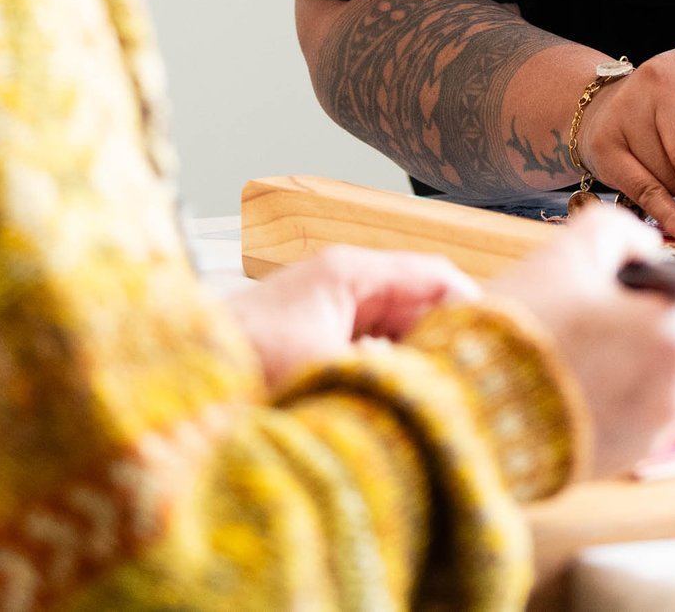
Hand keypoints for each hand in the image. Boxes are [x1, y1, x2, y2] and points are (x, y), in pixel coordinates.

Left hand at [224, 246, 479, 390]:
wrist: (180, 378)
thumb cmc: (242, 359)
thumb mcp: (327, 364)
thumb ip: (389, 369)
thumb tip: (435, 387)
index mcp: (352, 271)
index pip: (437, 276)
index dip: (473, 309)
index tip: (495, 350)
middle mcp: (347, 284)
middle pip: (423, 306)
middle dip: (446, 345)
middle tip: (467, 387)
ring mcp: (333, 313)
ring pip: (400, 333)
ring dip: (416, 365)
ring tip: (433, 399)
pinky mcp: (319, 341)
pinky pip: (373, 352)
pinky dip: (389, 375)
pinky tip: (394, 404)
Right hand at [492, 205, 674, 476]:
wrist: (471, 410)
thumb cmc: (525, 328)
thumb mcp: (570, 251)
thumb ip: (622, 231)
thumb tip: (646, 248)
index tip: (655, 282)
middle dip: (662, 323)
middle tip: (604, 312)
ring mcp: (652, 432)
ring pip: (666, 379)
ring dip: (639, 360)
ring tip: (581, 348)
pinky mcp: (624, 459)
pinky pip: (638, 414)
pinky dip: (618, 396)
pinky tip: (571, 382)